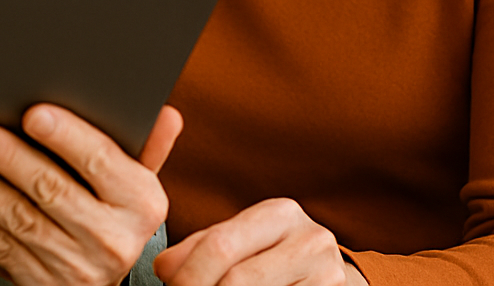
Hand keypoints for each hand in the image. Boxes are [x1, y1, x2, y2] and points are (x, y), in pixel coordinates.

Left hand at [0, 104, 182, 285]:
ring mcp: (77, 266)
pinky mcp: (43, 285)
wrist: (99, 285)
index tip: (34, 114)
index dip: (66, 137)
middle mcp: (113, 238)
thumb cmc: (114, 218)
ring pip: (21, 220)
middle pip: (53, 189)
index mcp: (141, 202)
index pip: (100, 161)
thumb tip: (167, 113)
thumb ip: (147, 147)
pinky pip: (2, 249)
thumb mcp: (137, 186)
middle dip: (9, 158)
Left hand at [153, 199, 366, 285]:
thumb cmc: (277, 256)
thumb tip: (165, 267)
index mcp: (280, 214)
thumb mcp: (243, 240)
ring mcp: (326, 275)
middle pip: (236, 280)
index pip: (219, 245)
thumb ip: (201, 247)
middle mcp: (309, 240)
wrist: (328, 274)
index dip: (188, 275)